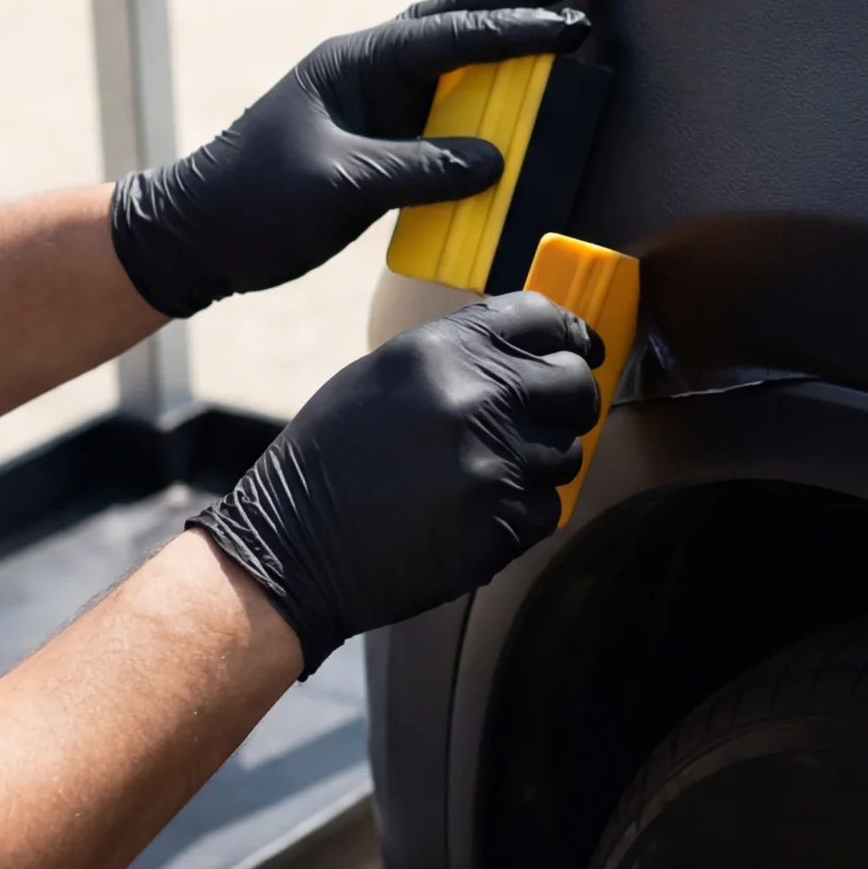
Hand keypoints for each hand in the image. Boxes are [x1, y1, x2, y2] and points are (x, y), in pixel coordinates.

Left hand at [108, 0, 603, 319]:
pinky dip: (496, 73)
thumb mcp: (335, 185)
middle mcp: (373, 65)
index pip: (454, 36)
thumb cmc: (252, 202)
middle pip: (464, 13)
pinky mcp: (383, 128)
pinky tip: (529, 71)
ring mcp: (379, 94)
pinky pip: (453, 91)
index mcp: (359, 61)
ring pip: (461, 44)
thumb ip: (417, 169)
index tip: (575, 26)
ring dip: (516, 21)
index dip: (518, 31)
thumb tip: (494, 160)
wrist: (193, 234)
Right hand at [192, 293, 604, 673]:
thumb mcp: (385, 376)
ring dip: (541, 462)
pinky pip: (548, 507)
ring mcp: (495, 462)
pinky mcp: (501, 522)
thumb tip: (528, 349)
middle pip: (575, 383)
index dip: (568, 334)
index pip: (544, 317)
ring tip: (486, 475)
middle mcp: (478, 397)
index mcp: (444, 350)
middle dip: (568, 401)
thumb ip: (460, 355)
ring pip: (567, 451)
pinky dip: (524, 514)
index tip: (579, 350)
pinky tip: (477, 514)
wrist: (288, 551)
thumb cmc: (329, 461)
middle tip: (546, 418)